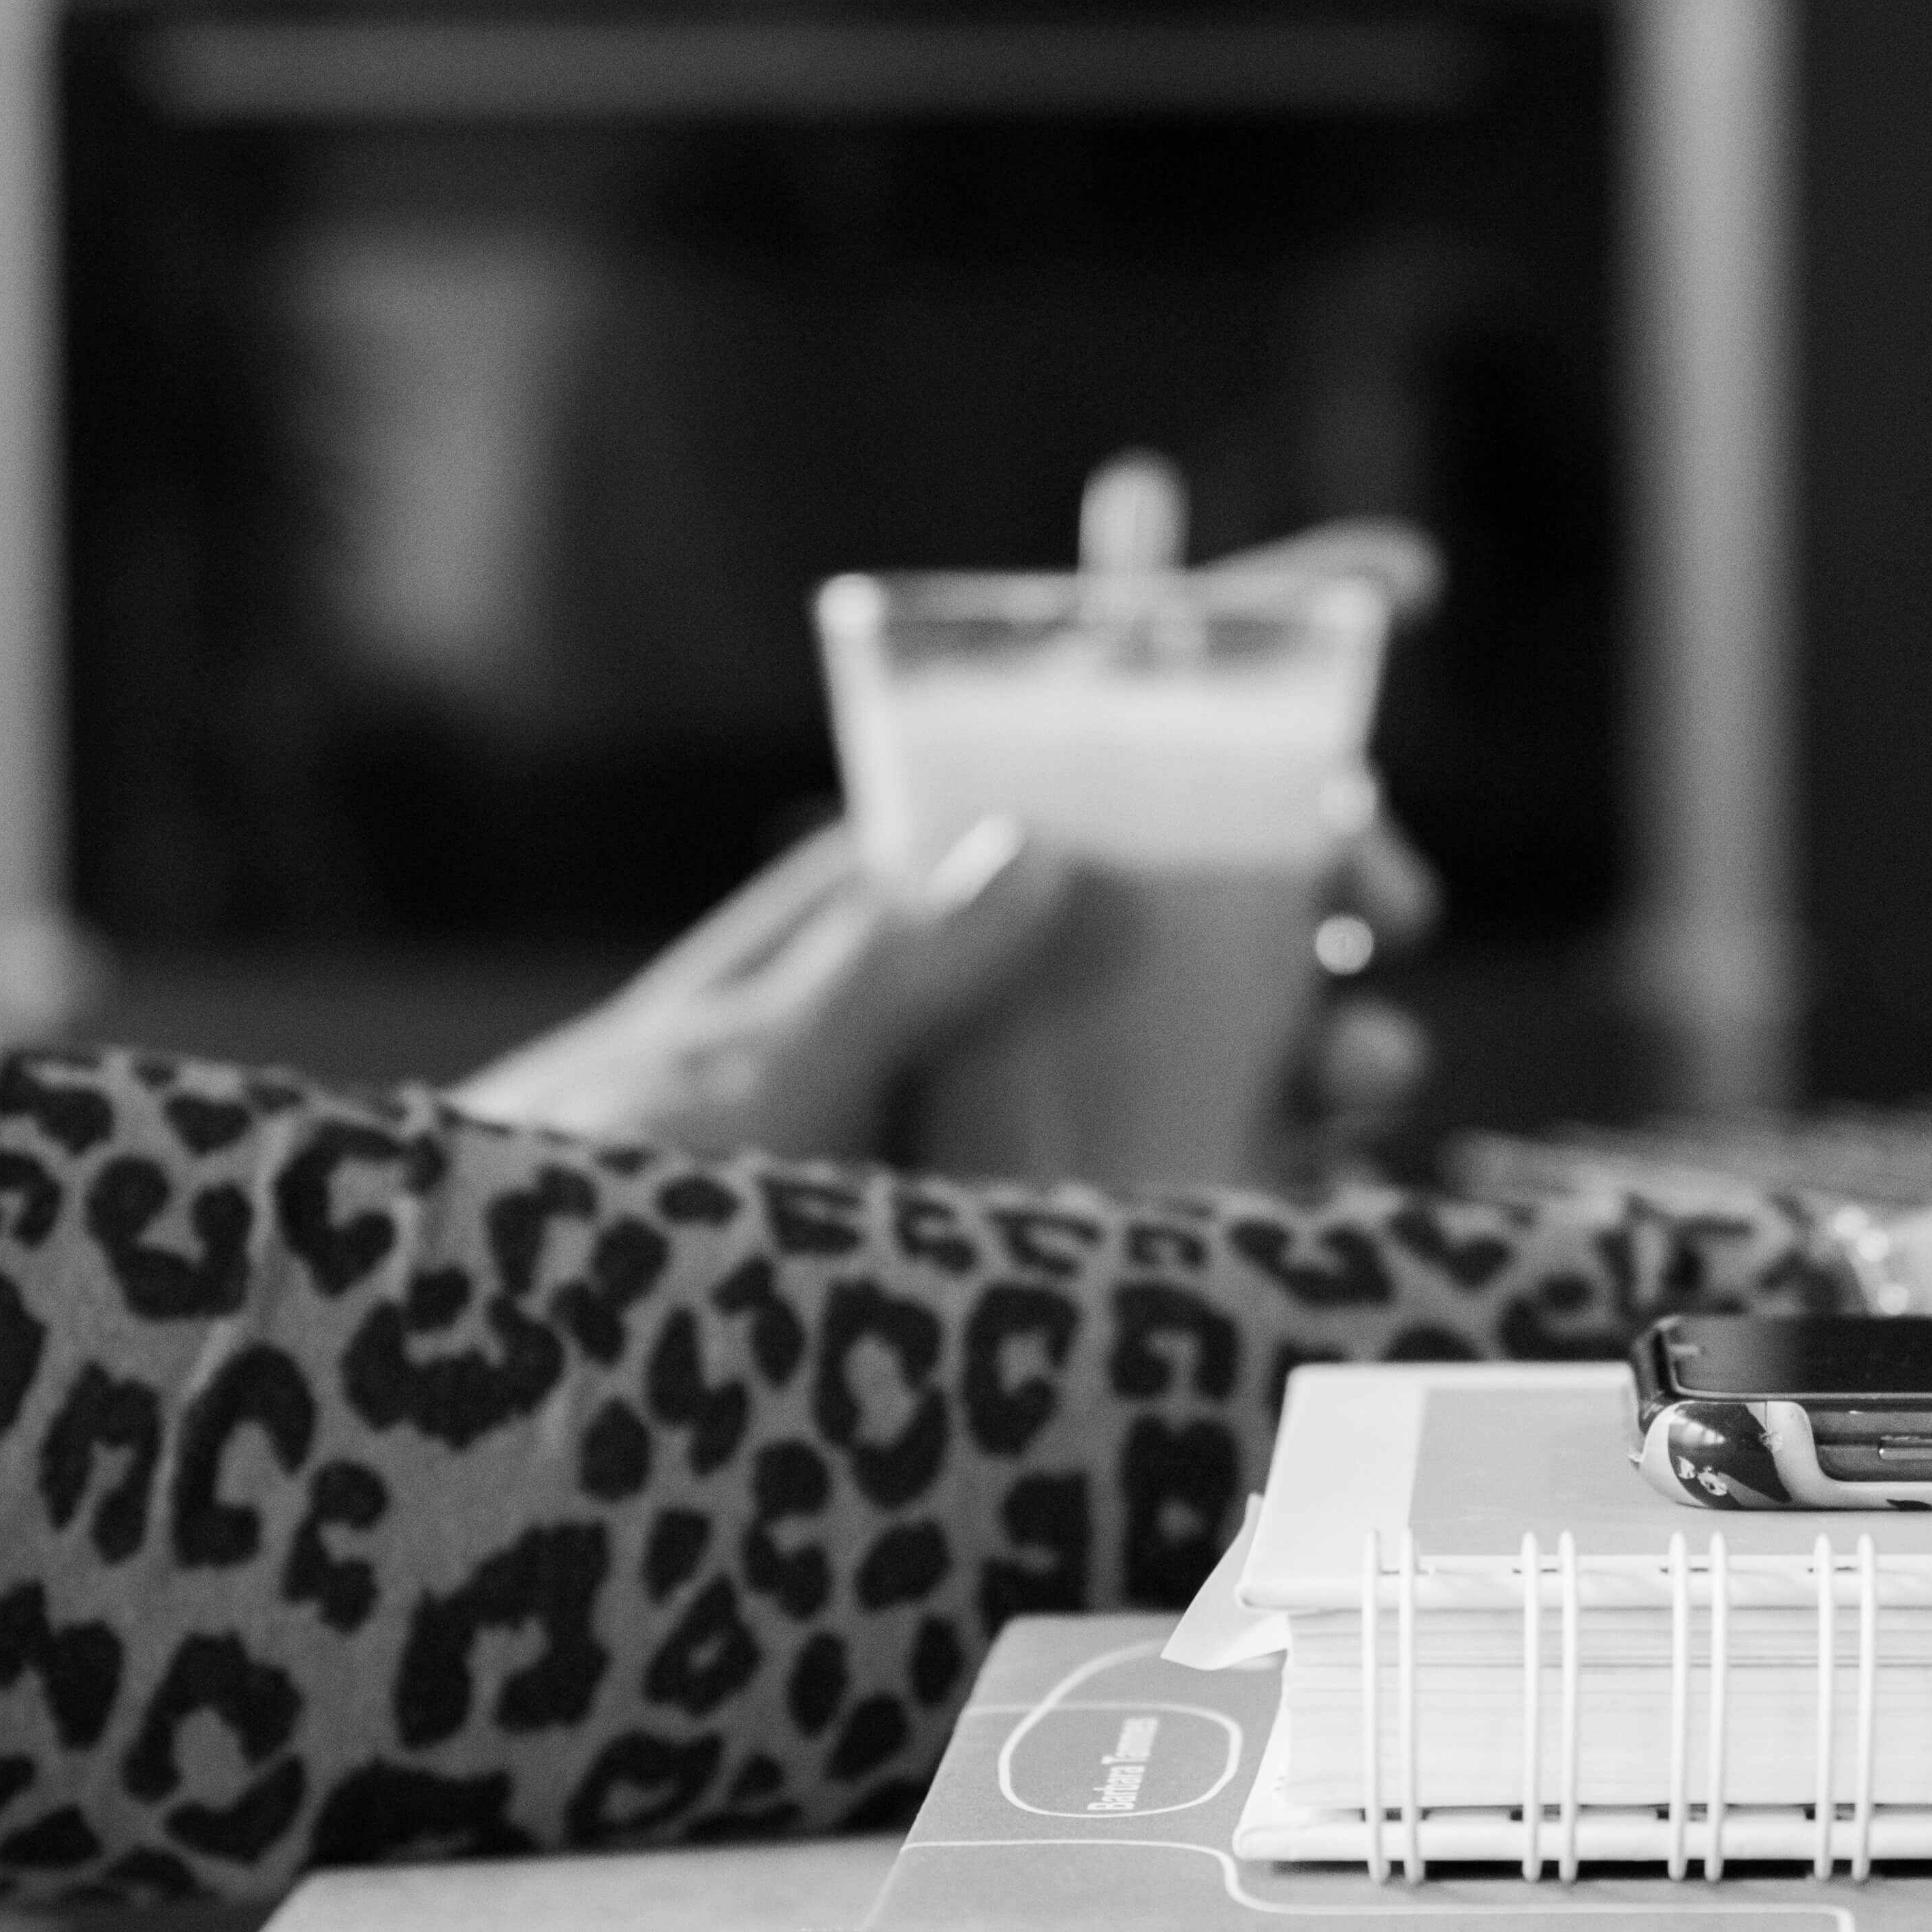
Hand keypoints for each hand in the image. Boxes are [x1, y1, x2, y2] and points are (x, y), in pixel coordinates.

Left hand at [452, 518, 1451, 1168]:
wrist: (536, 1354)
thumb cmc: (595, 1185)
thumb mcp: (728, 1076)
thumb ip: (877, 971)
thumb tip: (1037, 847)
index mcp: (909, 882)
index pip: (1086, 719)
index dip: (1240, 635)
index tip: (1393, 577)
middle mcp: (986, 967)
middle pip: (1203, 864)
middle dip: (1327, 856)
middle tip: (1396, 894)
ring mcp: (1024, 1084)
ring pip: (1226, 1012)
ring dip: (1329, 1016)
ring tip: (1376, 1058)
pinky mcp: (1049, 1209)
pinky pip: (1200, 1155)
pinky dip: (1289, 1145)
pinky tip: (1330, 1163)